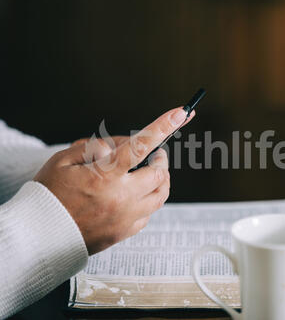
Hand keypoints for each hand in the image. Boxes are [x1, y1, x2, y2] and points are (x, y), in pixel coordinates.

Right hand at [34, 107, 194, 253]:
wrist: (39, 236)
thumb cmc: (49, 195)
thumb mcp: (63, 160)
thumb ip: (94, 148)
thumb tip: (119, 146)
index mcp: (105, 175)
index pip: (141, 145)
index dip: (163, 126)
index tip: (180, 113)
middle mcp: (121, 197)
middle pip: (160, 174)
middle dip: (161, 161)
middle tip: (155, 156)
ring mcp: (125, 217)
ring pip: (160, 196)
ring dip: (160, 181)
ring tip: (149, 174)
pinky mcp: (124, 232)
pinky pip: (148, 214)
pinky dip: (147, 201)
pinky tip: (135, 197)